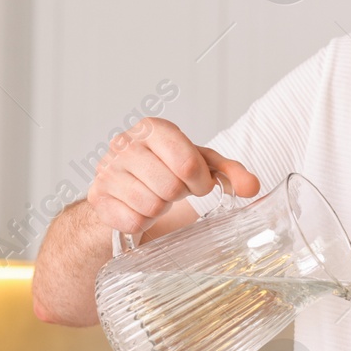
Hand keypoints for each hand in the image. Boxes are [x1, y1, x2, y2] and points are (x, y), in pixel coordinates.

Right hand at [86, 117, 259, 235]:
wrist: (123, 188)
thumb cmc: (166, 170)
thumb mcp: (201, 165)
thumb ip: (231, 173)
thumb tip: (252, 186)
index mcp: (153, 128)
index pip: (188, 164)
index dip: (201, 182)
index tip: (199, 184)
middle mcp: (125, 144)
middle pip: (170, 187)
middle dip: (179, 195)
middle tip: (174, 192)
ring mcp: (107, 170)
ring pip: (151, 206)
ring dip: (161, 210)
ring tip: (157, 198)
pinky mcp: (97, 196)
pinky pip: (132, 221)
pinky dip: (143, 222)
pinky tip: (140, 209)